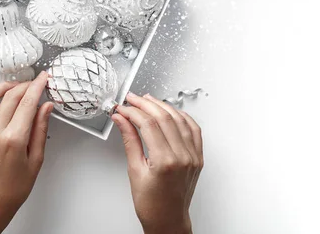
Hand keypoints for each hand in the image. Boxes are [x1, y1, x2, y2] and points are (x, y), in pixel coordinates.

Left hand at [0, 72, 53, 233]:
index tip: (43, 78)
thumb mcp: (36, 159)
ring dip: (4, 87)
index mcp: (13, 139)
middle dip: (25, 85)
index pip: (27, 102)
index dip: (37, 86)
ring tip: (15, 86)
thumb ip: (40, 129)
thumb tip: (46, 107)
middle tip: (34, 83)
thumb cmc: (13, 187)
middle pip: (10, 96)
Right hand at [112, 93, 202, 233]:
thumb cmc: (151, 203)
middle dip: (146, 104)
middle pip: (164, 118)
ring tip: (148, 100)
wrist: (168, 220)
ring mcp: (193, 156)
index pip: (148, 124)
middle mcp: (182, 157)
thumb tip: (121, 120)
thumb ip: (130, 140)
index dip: (133, 112)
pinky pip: (193, 129)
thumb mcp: (134, 170)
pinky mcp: (198, 157)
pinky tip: (171, 111)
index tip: (123, 108)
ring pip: (180, 119)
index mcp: (165, 162)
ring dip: (163, 106)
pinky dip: (182, 116)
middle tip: (132, 99)